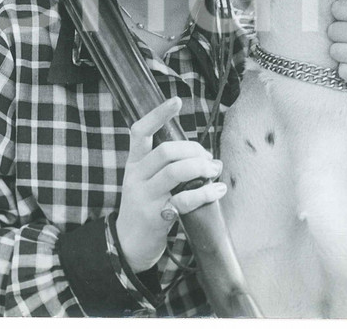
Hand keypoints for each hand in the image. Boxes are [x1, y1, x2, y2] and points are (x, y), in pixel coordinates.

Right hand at [115, 97, 225, 271]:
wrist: (128, 244)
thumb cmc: (145, 208)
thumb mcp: (146, 182)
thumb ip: (166, 165)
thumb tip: (203, 153)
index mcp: (134, 164)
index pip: (139, 132)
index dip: (157, 114)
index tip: (176, 100)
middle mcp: (136, 177)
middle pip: (166, 151)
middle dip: (194, 150)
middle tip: (209, 158)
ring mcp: (145, 197)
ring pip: (175, 172)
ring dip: (201, 167)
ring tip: (214, 170)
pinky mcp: (156, 216)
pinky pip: (184, 200)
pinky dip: (205, 192)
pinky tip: (217, 190)